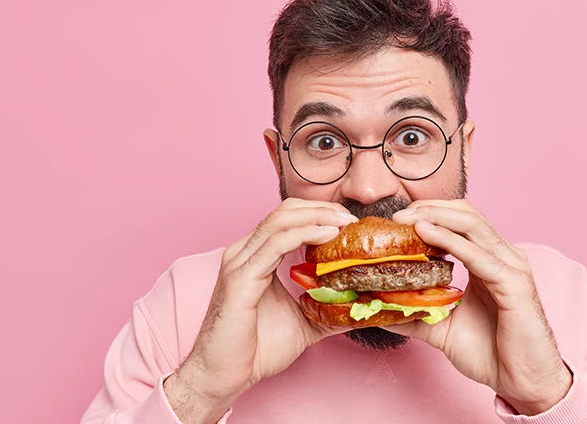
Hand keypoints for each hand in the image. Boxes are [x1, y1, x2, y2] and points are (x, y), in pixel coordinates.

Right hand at [164, 198, 356, 423]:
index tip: (350, 223)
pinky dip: (304, 234)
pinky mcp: (240, 277)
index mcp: (255, 257)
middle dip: (322, 209)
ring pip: (281, 220)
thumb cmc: (256, 350)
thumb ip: (329, 309)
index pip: (289, 218)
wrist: (224, 377)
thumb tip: (362, 307)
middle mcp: (245, 252)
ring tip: (344, 223)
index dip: (320, 214)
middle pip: (286, 211)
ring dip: (317, 217)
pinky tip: (327, 235)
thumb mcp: (304, 323)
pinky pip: (275, 244)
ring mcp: (240, 262)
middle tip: (352, 220)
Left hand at [391, 200, 571, 415]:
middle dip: (429, 209)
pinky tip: (427, 235)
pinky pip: (479, 255)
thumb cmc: (493, 354)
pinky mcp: (514, 283)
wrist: (523, 383)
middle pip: (465, 215)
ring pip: (472, 226)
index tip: (397, 221)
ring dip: (436, 218)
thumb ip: (416, 315)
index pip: (460, 222)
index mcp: (489, 261)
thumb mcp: (444, 329)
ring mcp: (511, 267)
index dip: (429, 214)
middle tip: (397, 216)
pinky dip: (451, 241)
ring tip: (407, 220)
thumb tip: (380, 310)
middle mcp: (503, 257)